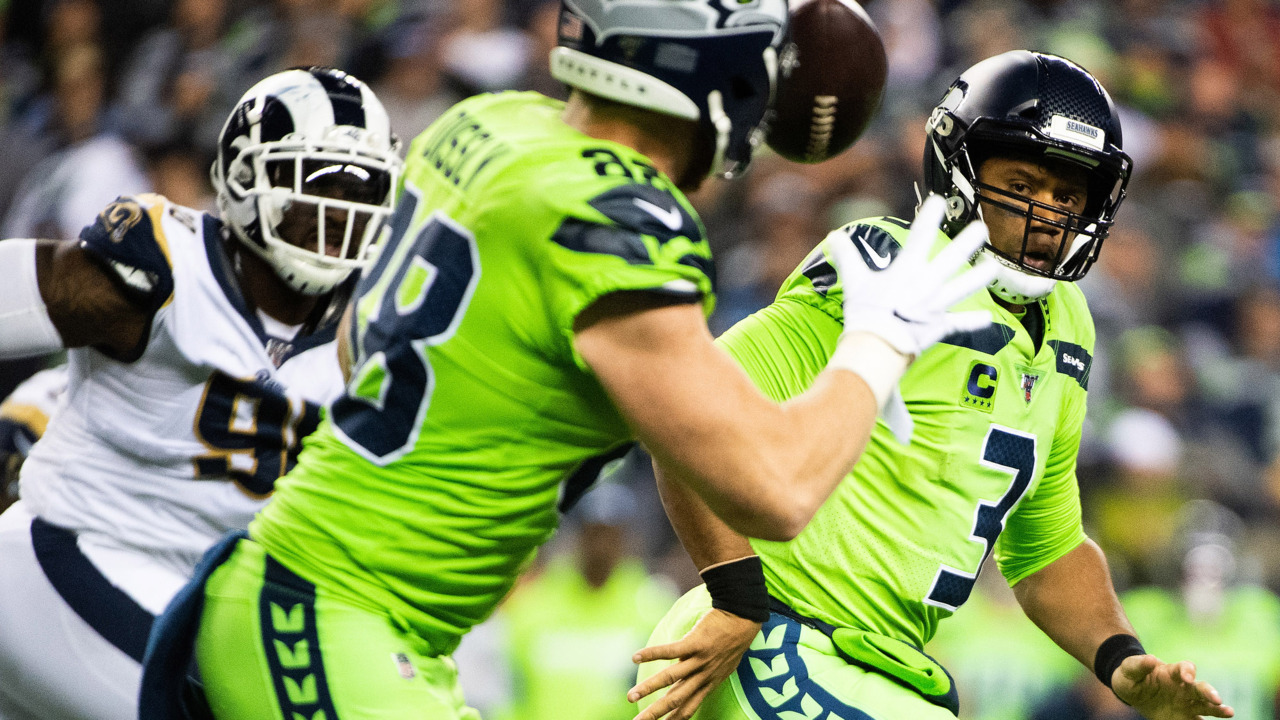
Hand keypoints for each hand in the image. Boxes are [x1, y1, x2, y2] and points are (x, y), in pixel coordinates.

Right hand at [627, 609, 759, 719]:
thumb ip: (705, 676)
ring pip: (670, 678)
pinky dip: (651, 654)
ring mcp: (699, 660)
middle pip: (675, 699)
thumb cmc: (732, 641)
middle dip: (655, 713)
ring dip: (648, 688)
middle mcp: (703, 676)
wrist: (743, 618)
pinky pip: (670, 650)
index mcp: (708, 684)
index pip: (688, 709)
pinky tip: (635, 657)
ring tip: (630, 696)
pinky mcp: (695, 643)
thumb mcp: (723, 666)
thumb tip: (688, 682)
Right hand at [828, 194, 997, 359]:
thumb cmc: (865, 313)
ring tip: (995, 266)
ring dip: (981, 277)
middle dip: (969, 241)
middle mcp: (927, 284)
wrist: (877, 346)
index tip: (938, 200)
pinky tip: (988, 318)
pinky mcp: (940, 327)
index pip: (920, 236)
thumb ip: (847, 256)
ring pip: (964, 287)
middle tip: (982, 228)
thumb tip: (834, 235)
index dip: (929, 216)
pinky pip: (960, 324)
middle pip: (953, 258)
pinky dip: (973, 322)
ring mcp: (937, 305)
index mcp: (907, 270)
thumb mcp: (854, 281)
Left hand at [1112, 654, 1233, 718]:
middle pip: (1200, 688)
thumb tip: (1151, 659)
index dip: (1188, 671)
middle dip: (1209, 692)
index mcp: (1172, 672)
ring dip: (1217, 709)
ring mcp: (1186, 703)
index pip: (1185, 668)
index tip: (1187, 677)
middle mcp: (1184, 687)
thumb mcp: (1129, 669)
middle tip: (1217, 699)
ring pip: (1205, 705)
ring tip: (1229, 712)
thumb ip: (1138, 665)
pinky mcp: (1184, 717)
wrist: (1131, 690)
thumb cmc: (1131, 676)